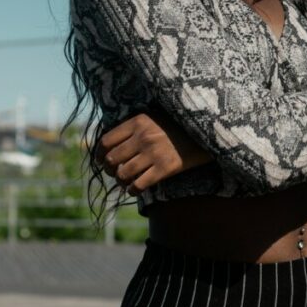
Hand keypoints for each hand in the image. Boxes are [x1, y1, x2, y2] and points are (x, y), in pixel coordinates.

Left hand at [96, 107, 212, 195]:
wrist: (207, 130)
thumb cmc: (178, 124)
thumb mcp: (154, 116)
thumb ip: (133, 126)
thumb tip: (110, 143)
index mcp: (138, 121)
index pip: (106, 141)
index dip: (99, 154)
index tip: (101, 161)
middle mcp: (143, 136)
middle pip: (111, 159)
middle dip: (109, 170)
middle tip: (114, 173)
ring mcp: (154, 152)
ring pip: (123, 174)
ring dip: (121, 181)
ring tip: (125, 182)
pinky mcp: (166, 168)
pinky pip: (139, 185)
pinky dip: (132, 190)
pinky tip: (135, 189)